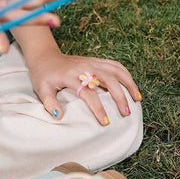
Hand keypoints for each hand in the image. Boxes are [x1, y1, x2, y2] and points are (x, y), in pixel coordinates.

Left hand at [25, 47, 141, 124]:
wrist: (45, 56)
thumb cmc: (44, 75)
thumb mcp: (42, 89)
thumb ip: (50, 103)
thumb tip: (59, 116)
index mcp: (71, 75)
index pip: (88, 92)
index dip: (98, 107)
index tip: (105, 122)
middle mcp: (84, 67)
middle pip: (108, 79)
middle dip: (119, 97)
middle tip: (126, 113)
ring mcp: (92, 62)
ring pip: (116, 70)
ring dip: (129, 84)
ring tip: (137, 99)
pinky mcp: (96, 61)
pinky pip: (115, 65)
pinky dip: (126, 75)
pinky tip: (132, 86)